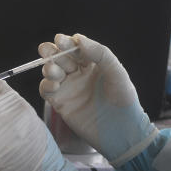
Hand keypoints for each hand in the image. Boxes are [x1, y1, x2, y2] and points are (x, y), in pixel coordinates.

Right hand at [39, 33, 157, 165]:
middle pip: (60, 57)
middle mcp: (78, 73)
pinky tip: (54, 84)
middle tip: (47, 50)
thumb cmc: (124, 100)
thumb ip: (100, 53)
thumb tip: (78, 39)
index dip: (66, 42)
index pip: (75, 48)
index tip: (60, 40)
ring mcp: (69, 87)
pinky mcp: (61, 103)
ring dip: (49, 67)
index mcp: (93, 63)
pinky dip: (46, 84)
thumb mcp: (117, 72)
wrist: (122, 131)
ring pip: (51, 71)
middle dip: (52, 52)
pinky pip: (46, 90)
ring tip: (54, 71)